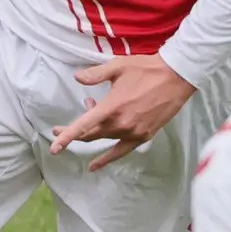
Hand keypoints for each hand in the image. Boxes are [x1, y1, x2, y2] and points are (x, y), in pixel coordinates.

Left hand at [49, 54, 197, 171]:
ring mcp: (133, 132)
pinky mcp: (143, 136)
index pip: (84, 126)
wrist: (176, 77)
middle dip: (73, 133)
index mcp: (112, 107)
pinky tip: (95, 165)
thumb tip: (77, 78)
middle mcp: (121, 123)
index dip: (67, 137)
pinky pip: (120, 151)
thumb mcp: (118, 66)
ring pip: (104, 138)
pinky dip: (107, 158)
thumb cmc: (147, 68)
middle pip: (91, 134)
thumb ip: (95, 74)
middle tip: (59, 129)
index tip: (54, 148)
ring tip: (91, 112)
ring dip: (93, 131)